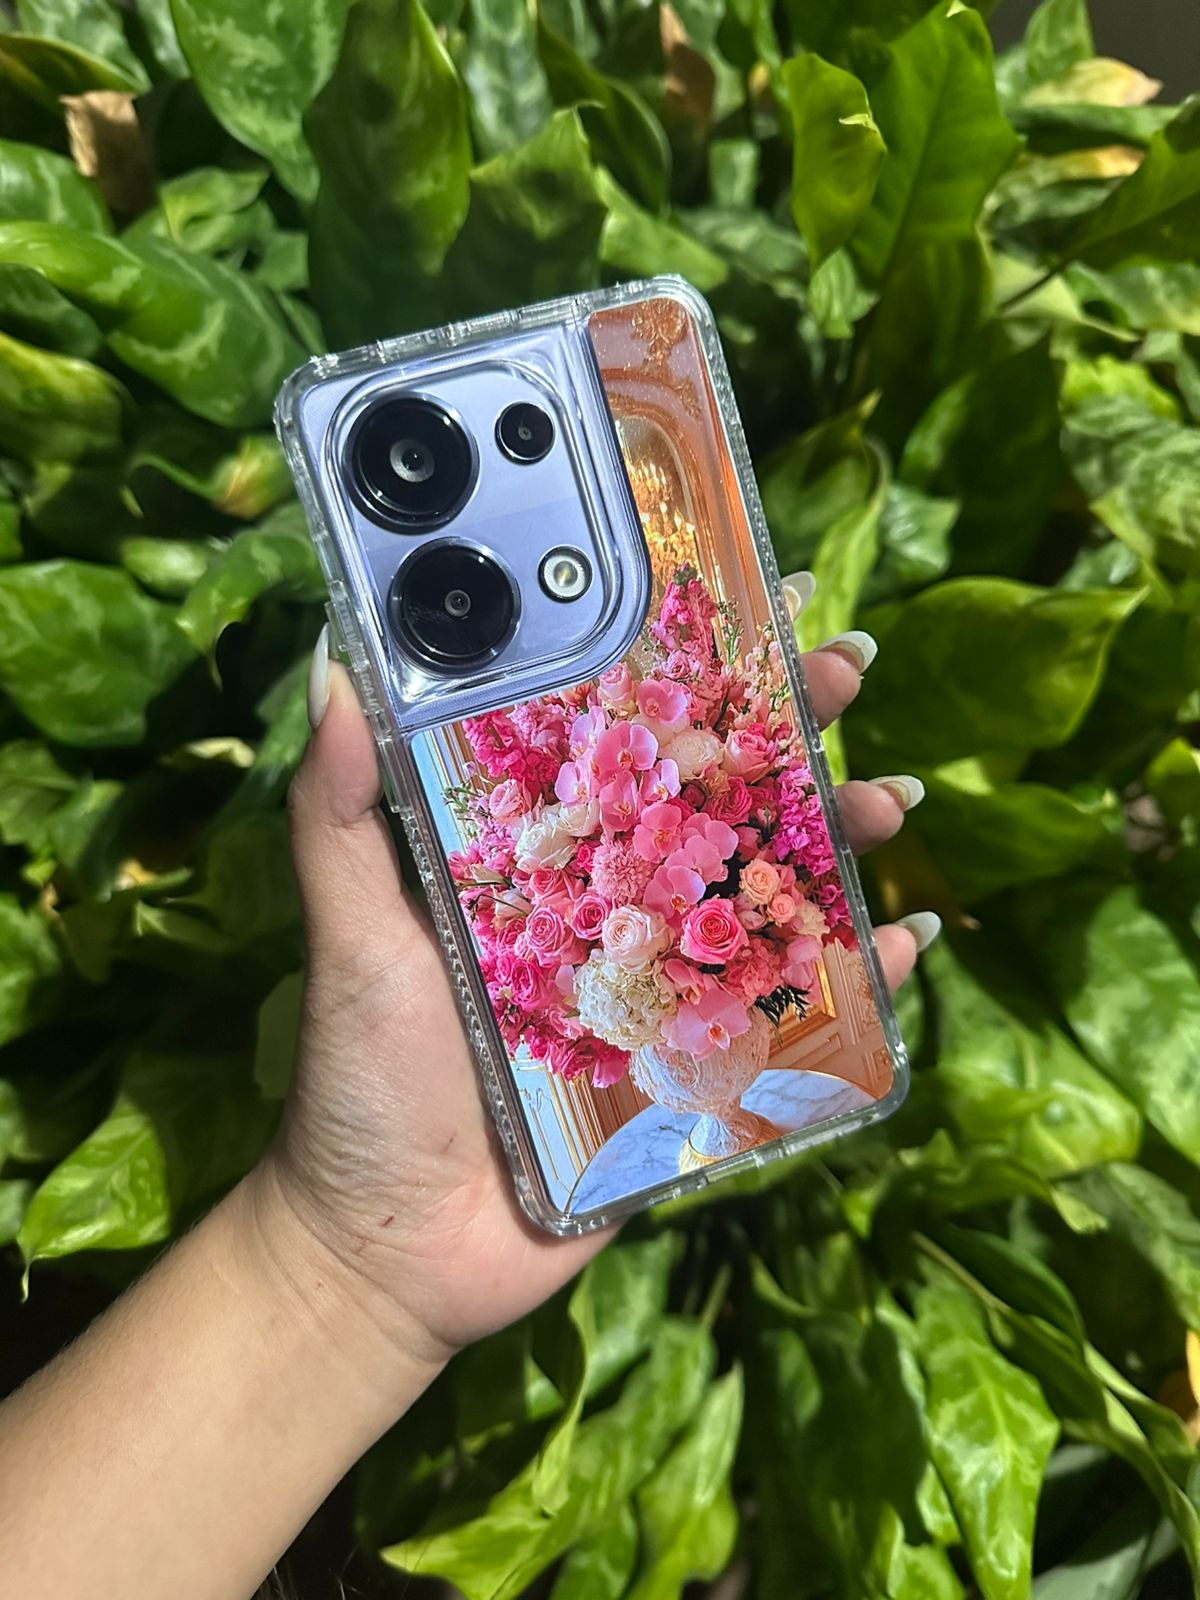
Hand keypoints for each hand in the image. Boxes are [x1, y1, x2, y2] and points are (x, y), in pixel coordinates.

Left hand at [262, 597, 936, 1374]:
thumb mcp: (350, 928)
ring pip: (769, 890)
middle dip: (790, 731)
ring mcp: (664, 984)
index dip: (689, 671)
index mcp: (541, 856)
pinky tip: (904, 942)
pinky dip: (855, 978)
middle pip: (717, 799)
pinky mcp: (699, 1069)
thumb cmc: (363, 1075)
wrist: (393, 1245)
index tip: (751, 599)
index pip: (626, 741)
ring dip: (842, 836)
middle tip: (848, 675)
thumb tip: (333, 666)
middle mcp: (611, 904)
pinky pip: (793, 1013)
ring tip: (893, 800)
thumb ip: (337, 810)